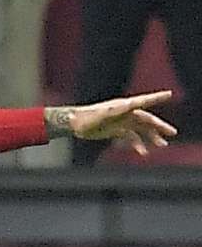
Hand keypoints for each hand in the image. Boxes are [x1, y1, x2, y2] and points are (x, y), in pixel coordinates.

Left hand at [47, 90, 177, 155]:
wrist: (73, 123)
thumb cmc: (84, 118)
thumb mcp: (99, 115)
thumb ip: (111, 112)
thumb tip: (124, 105)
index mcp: (121, 106)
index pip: (142, 101)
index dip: (156, 98)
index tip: (169, 94)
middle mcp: (124, 113)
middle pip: (146, 119)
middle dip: (159, 126)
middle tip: (172, 132)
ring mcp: (122, 121)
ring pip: (141, 129)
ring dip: (152, 137)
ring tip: (162, 145)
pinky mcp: (117, 130)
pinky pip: (132, 137)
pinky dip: (138, 144)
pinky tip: (143, 152)